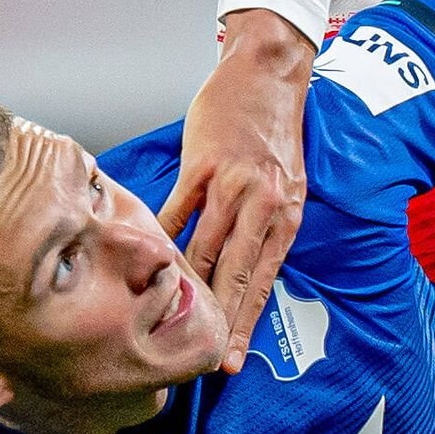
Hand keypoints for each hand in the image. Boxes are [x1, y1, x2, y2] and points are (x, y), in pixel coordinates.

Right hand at [165, 10, 312, 369]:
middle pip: (234, 274)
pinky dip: (161, 238)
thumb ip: (265, 228)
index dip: (245, 323)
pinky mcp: (203, 163)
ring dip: (185, 287)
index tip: (230, 359)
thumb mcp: (286, 186)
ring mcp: (232, 183)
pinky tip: (148, 262)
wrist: (267, 74)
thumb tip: (241, 275)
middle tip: (201, 359)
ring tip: (166, 320)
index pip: (261, 282)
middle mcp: (262, 204)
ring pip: (204, 248)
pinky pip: (178, 211)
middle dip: (218, 321)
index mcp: (285, 215)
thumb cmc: (273, 134)